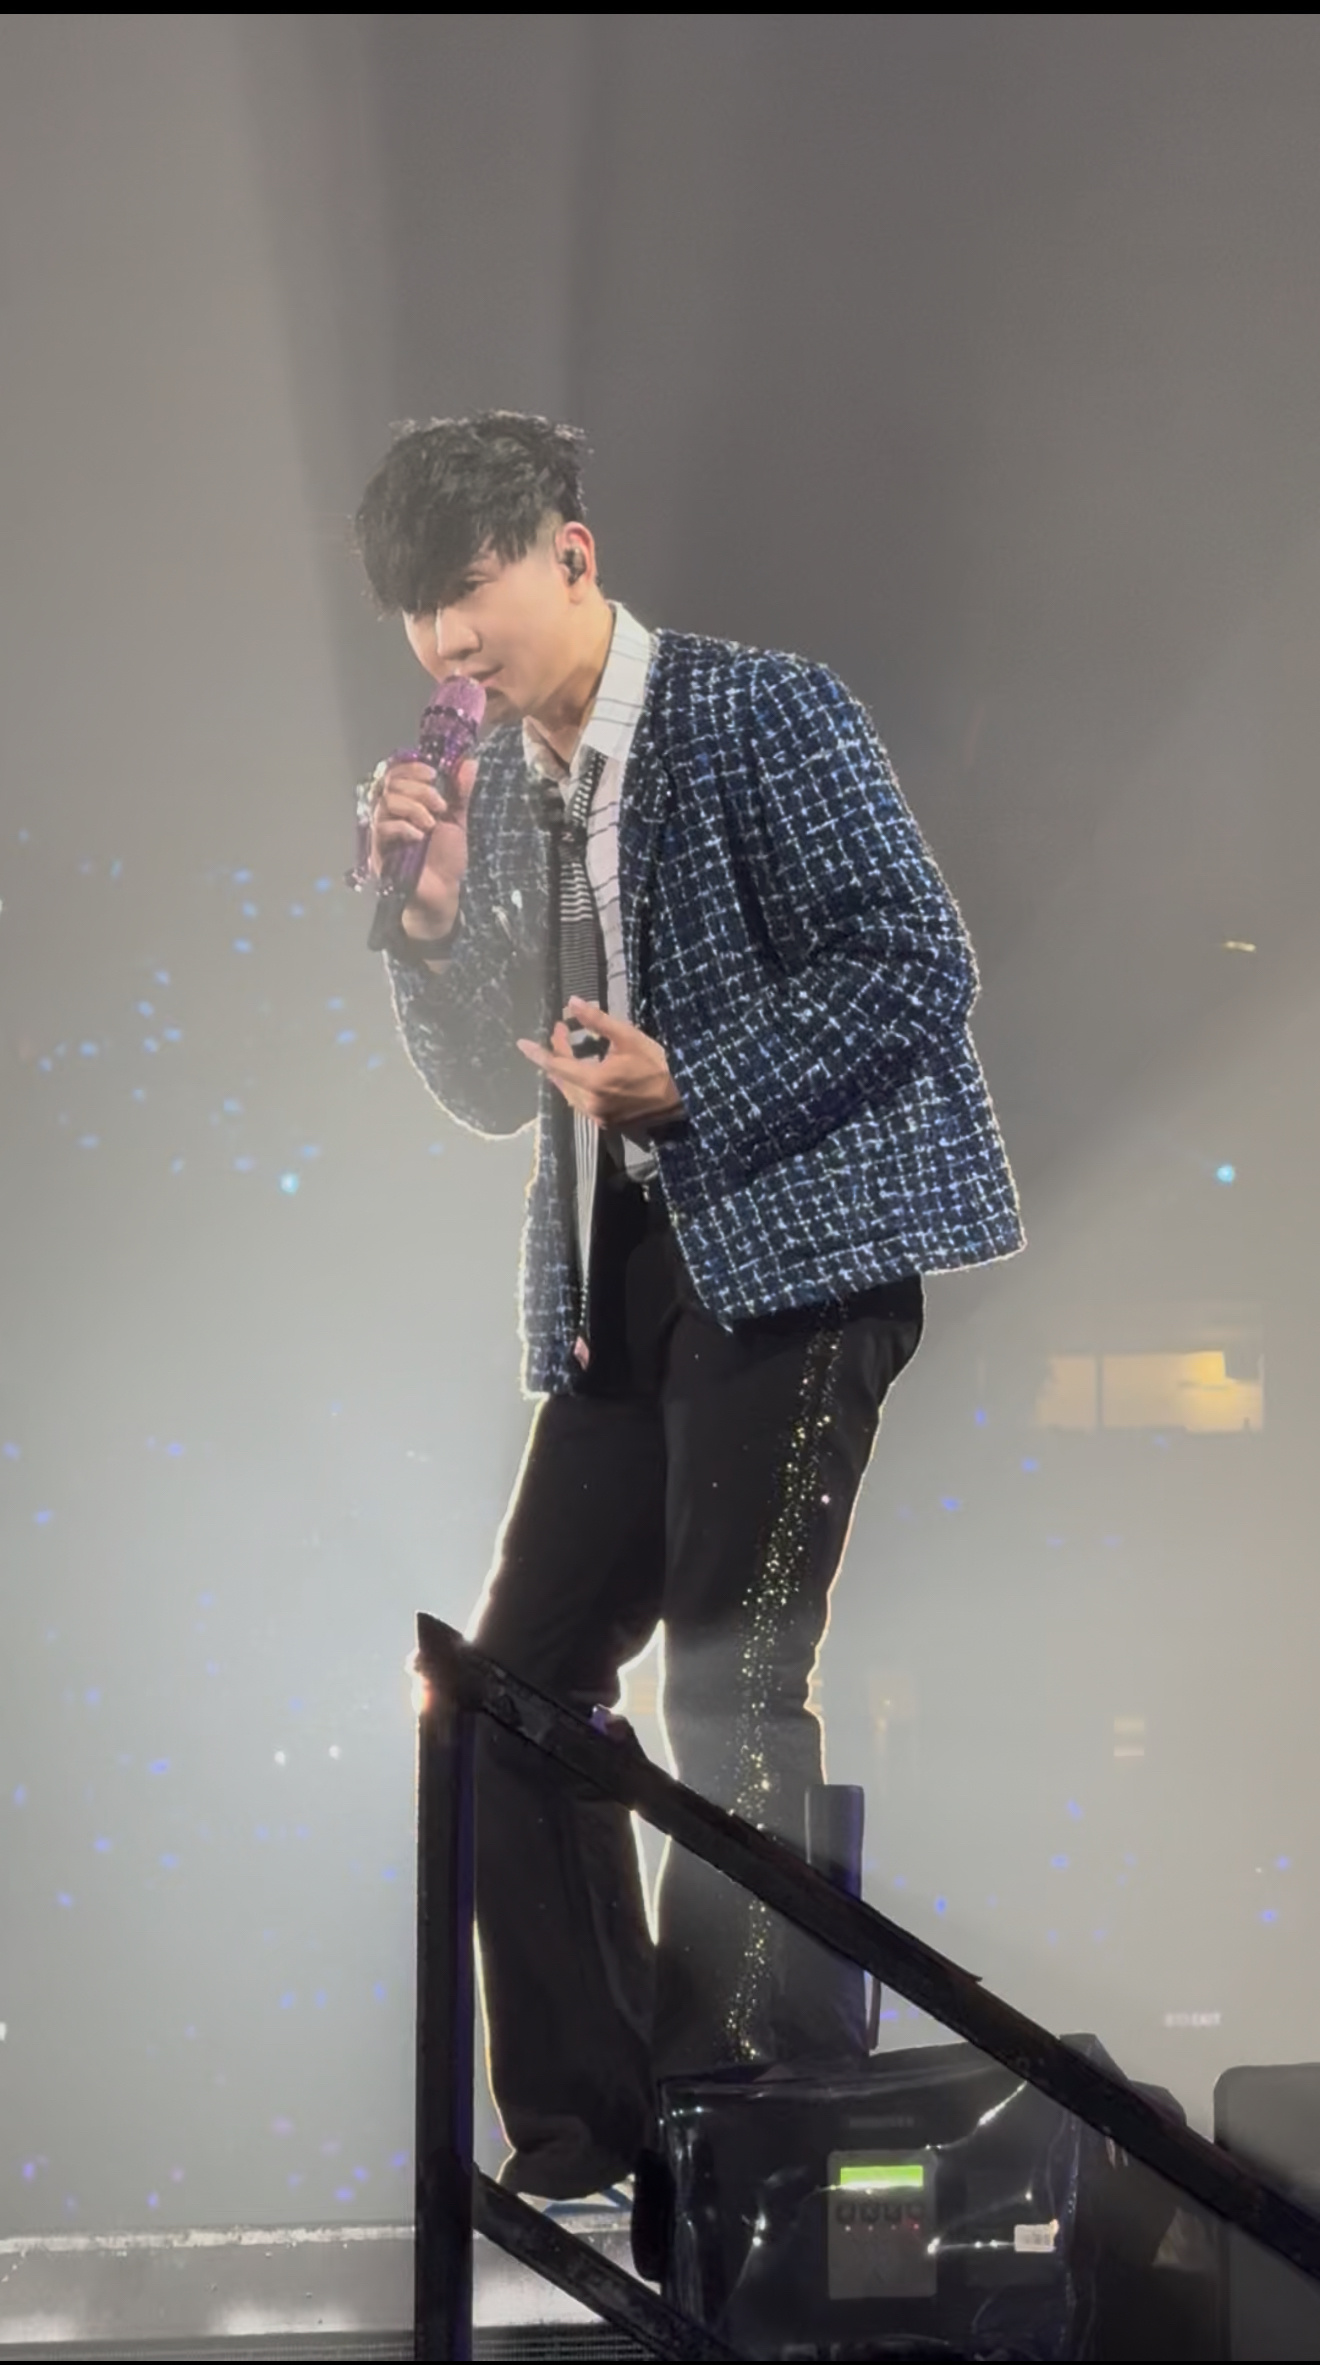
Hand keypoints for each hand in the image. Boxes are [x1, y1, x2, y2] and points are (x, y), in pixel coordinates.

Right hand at [370, 753, 478, 933]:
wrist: (442, 892)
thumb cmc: (446, 857)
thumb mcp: (457, 820)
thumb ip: (460, 792)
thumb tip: (470, 762)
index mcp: (408, 801)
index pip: (398, 771)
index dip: (412, 767)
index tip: (433, 773)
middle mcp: (392, 811)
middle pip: (391, 782)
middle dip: (419, 789)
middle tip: (440, 805)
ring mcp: (383, 829)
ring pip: (387, 801)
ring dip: (414, 807)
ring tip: (432, 824)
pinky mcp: (379, 848)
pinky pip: (383, 826)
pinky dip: (404, 827)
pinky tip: (419, 837)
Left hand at [516, 998, 685, 1131]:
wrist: (683, 1093)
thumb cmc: (657, 1062)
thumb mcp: (628, 1037)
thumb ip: (598, 1020)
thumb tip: (573, 1002)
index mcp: (594, 1082)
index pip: (556, 1066)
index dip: (538, 1053)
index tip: (521, 1043)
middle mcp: (592, 1103)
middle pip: (561, 1080)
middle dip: (556, 1056)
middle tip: (561, 1033)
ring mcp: (599, 1116)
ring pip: (570, 1094)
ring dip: (564, 1074)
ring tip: (565, 1053)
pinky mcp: (608, 1122)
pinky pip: (582, 1104)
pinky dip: (576, 1088)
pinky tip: (581, 1076)